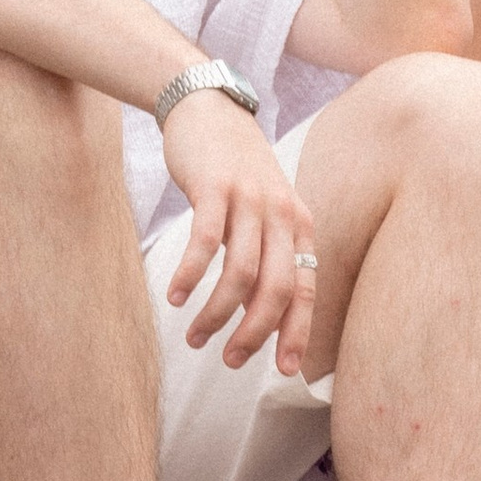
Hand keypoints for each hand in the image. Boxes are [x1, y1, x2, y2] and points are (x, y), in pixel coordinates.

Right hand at [159, 86, 317, 378]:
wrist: (208, 109)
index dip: (296, 332)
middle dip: (254, 332)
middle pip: (276, 288)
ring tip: (195, 337)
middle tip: (231, 361)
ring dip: (216, 312)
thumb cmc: (236, 170)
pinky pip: (204, 243)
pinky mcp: (213, 187)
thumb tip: (263, 316)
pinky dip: (190, 276)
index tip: (284, 371)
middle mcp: (280, 212)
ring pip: (239, 272)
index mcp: (298, 223)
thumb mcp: (266, 208)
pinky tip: (175, 298)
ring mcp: (247, 198)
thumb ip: (270, 254)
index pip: (305, 288)